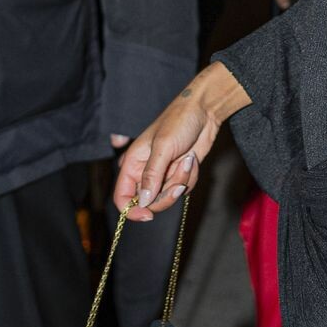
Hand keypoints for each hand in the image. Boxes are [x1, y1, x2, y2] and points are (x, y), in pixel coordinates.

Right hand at [112, 62, 250, 218]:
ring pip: (169, 196)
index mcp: (132, 164)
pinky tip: (192, 159)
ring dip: (182, 181)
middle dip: (167, 195)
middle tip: (179, 183)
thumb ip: (151, 176)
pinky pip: (183, 189)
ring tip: (187, 159)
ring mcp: (163, 174)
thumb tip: (141, 203)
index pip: (122, 197)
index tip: (148, 215)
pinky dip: (190, 177)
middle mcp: (145, 172)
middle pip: (148, 203)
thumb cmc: (179, 121)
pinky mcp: (179, 173)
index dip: (131, 211)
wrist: (204, 111)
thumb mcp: (163, 147)